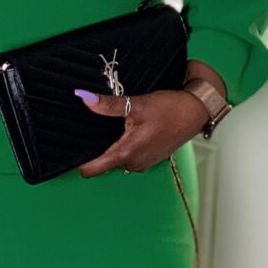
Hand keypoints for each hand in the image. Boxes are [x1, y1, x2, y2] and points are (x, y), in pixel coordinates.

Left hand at [74, 87, 210, 177]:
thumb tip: (84, 98)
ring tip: (110, 124)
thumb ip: (108, 105)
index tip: (70, 148)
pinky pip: (130, 154)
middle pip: (103, 162)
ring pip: (117, 157)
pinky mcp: (150, 157)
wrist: (196, 110)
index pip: (93, 169)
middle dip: (96, 147)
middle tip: (91, 126)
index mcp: (127, 153)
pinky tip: (128, 127)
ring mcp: (143, 162)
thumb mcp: (136, 103)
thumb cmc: (171, 108)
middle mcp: (134, 163)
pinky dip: (125, 143)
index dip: (79, 160)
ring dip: (112, 144)